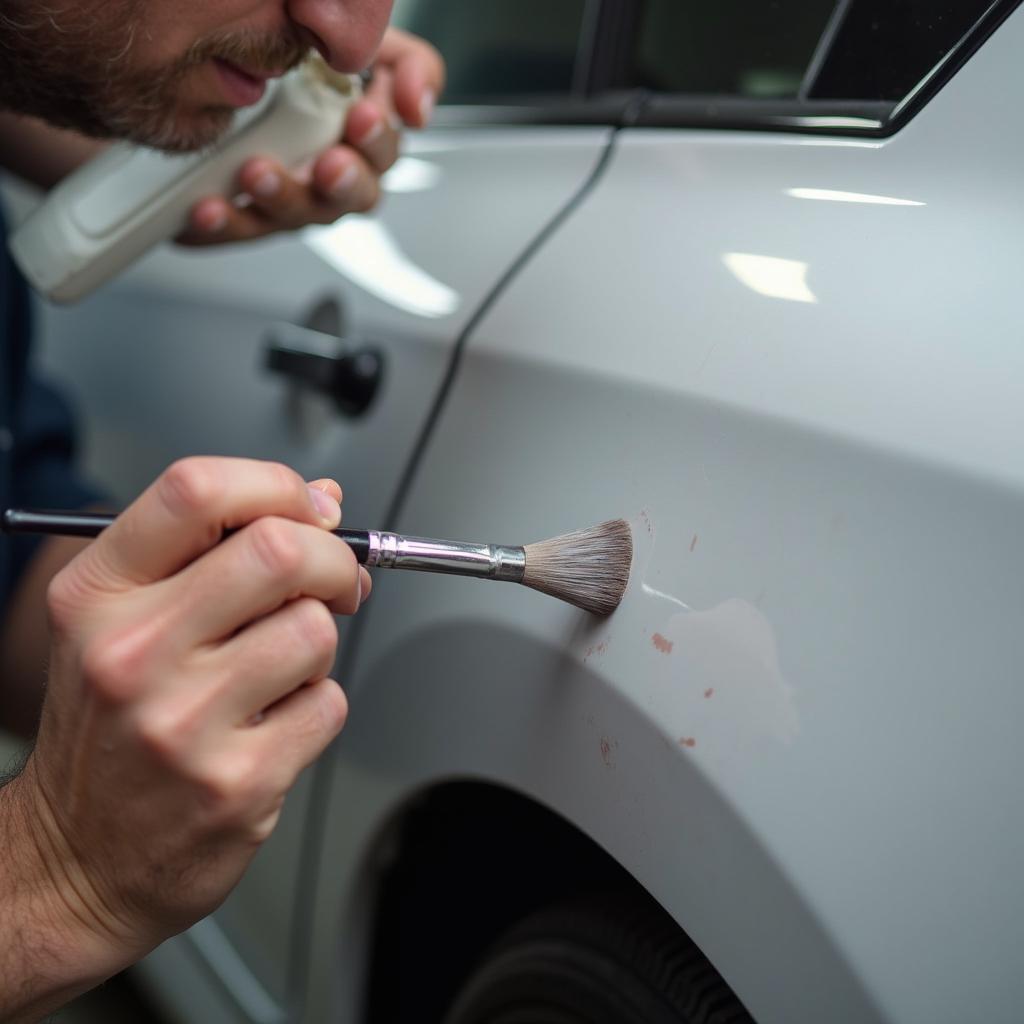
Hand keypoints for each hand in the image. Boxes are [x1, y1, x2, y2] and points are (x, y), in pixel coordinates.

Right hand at [7, 458, 367, 978]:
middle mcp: (132, 653)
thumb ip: (213, 552)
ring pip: (315, 630)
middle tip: (336, 581)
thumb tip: (319, 501)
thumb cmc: (110, 731)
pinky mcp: (236, 781)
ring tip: (278, 670)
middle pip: (279, 551)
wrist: (74, 861)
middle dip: (332, 559)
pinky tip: (272, 724)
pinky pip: (328, 704)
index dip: (276, 485)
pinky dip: (317, 706)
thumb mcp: (124, 622)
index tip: (311, 509)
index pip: (195, 491)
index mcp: (97, 596)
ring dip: (317, 642)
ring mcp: (183, 722)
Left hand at [178, 27, 445, 244]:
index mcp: (368, 147)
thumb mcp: (372, 54)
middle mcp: (336, 182)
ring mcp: (296, 203)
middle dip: (344, 184)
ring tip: (256, 174)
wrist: (248, 90)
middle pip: (354, 197)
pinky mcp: (252, 217)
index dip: (379, 138)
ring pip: (298, 216)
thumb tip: (418, 110)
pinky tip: (208, 209)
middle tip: (329, 166)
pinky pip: (242, 229)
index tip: (363, 117)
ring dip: (281, 199)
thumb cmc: (314, 75)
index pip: (387, 152)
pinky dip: (226, 222)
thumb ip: (410, 68)